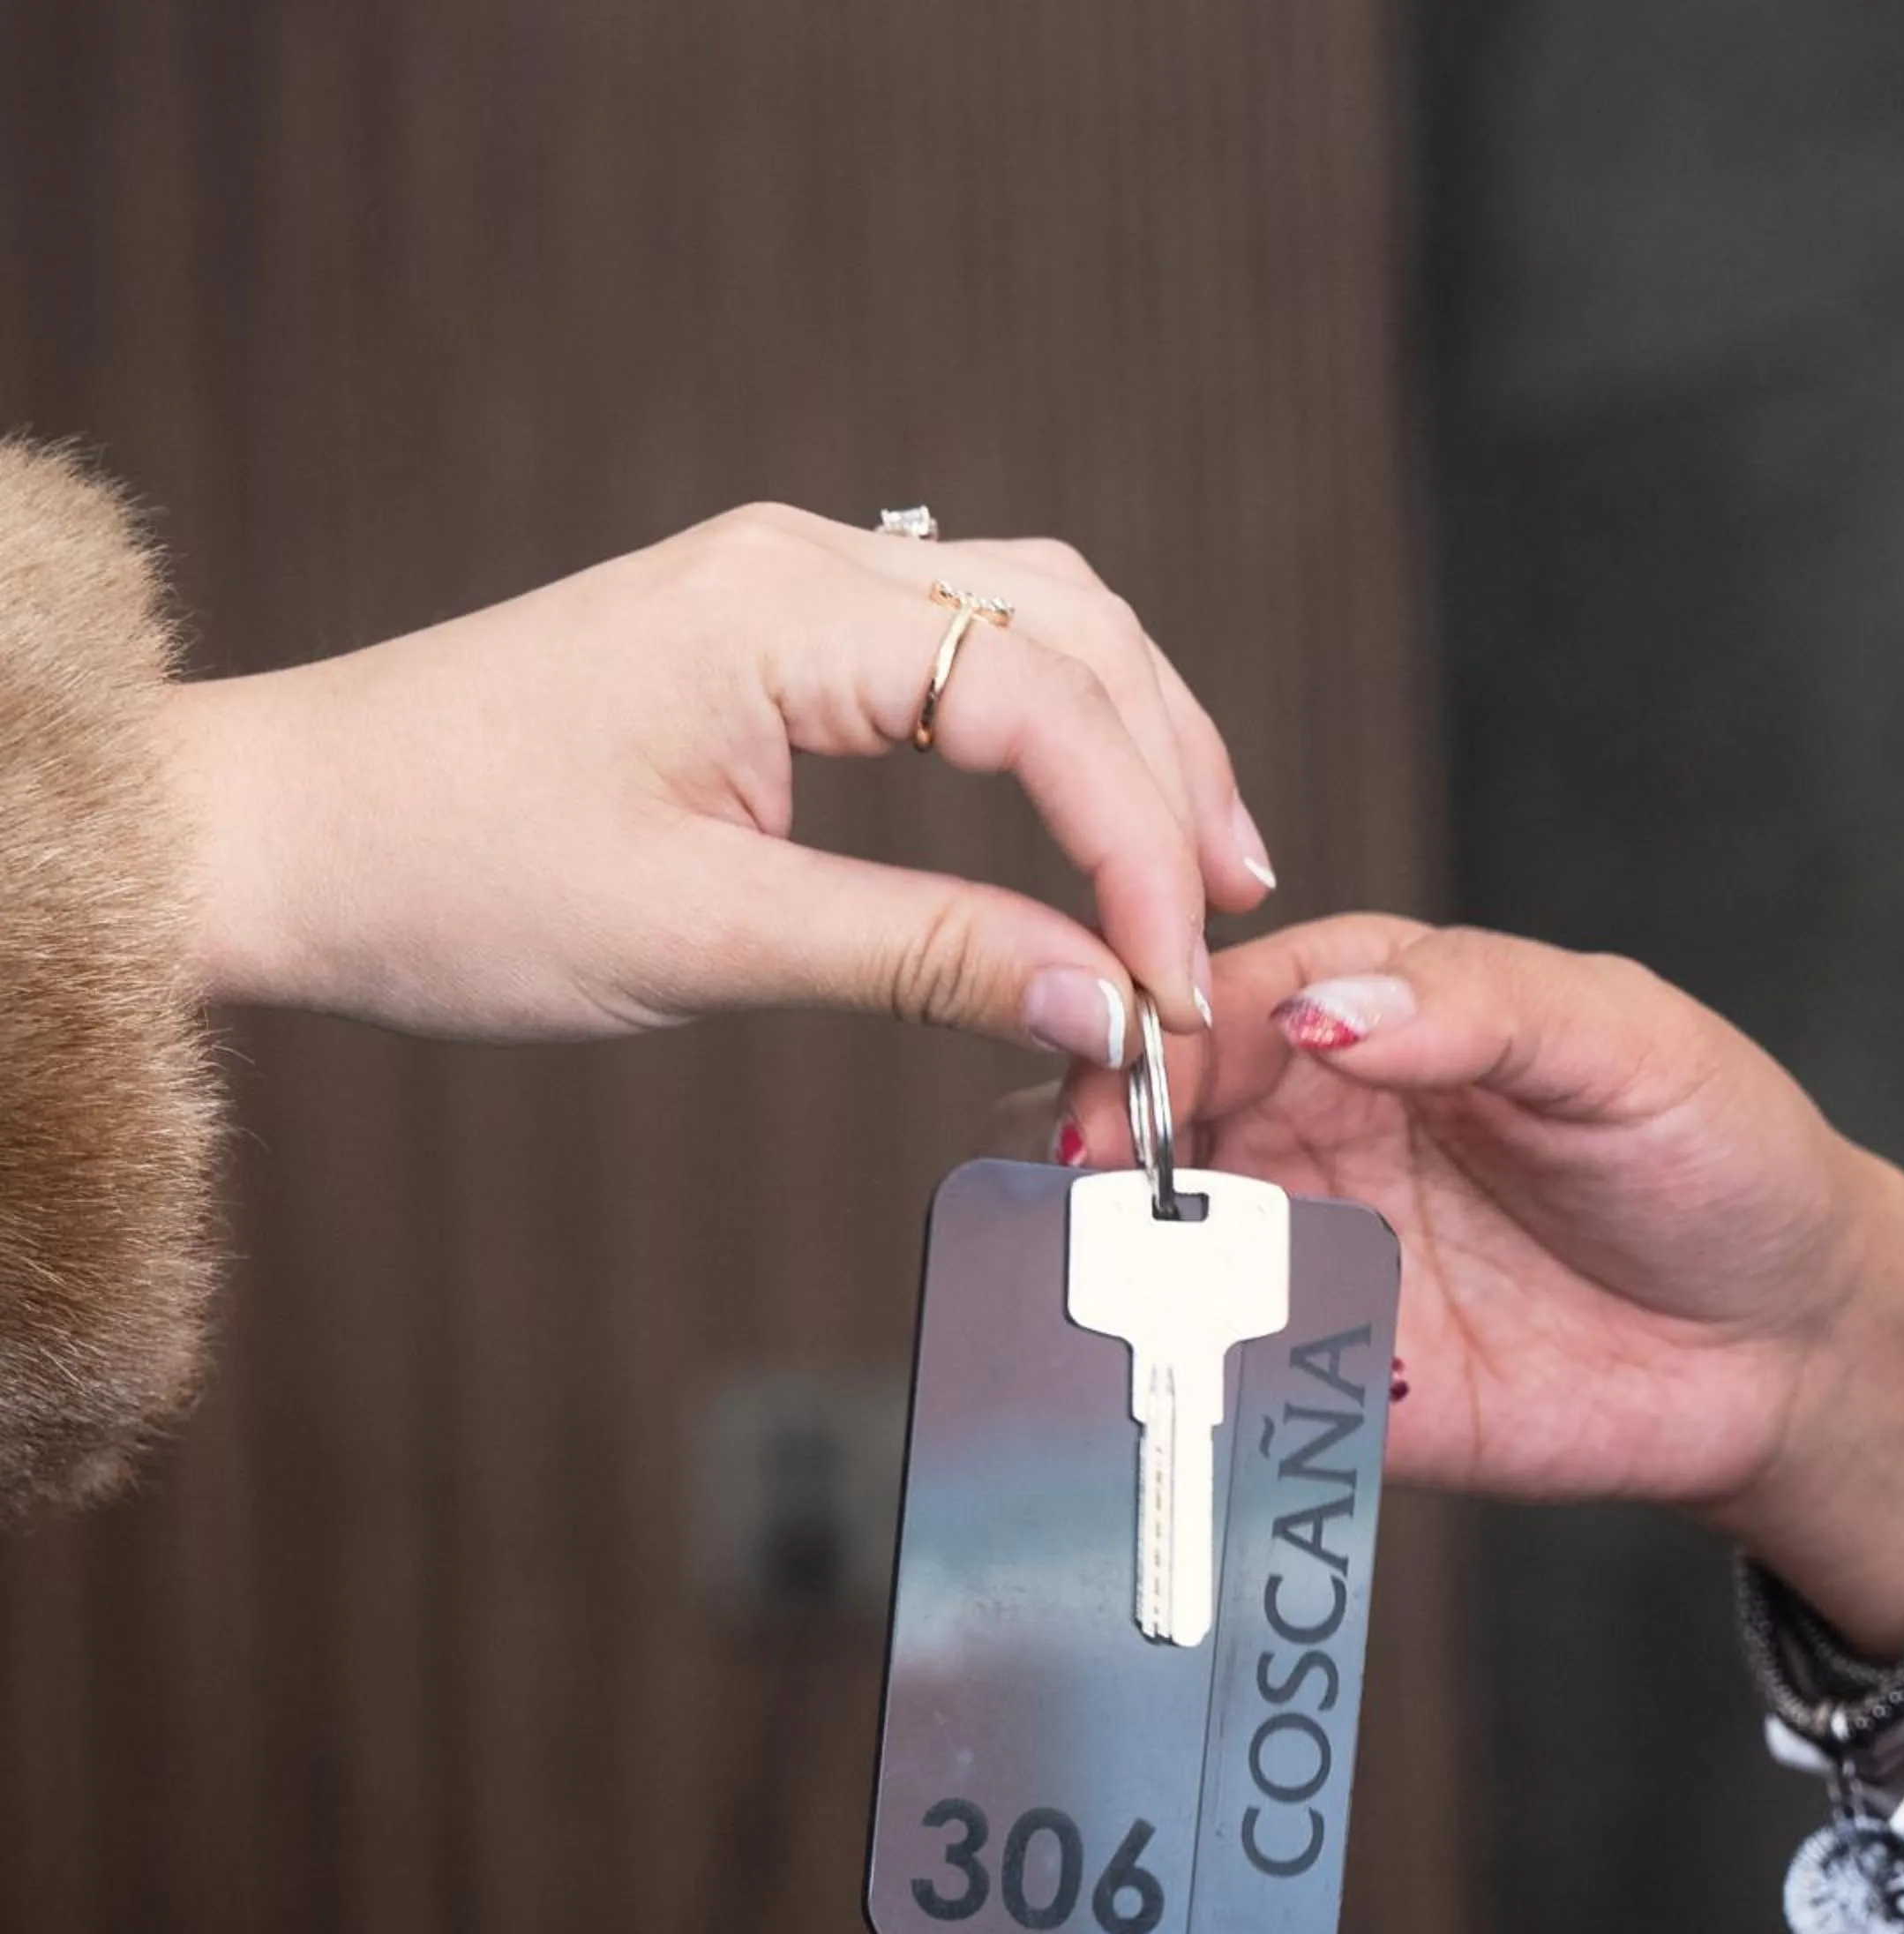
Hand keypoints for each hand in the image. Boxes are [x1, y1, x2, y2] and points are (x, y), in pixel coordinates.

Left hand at [171, 503, 1273, 1054]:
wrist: (281, 836)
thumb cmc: (446, 873)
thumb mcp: (702, 935)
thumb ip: (925, 958)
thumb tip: (1105, 1000)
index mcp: (779, 607)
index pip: (1042, 701)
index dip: (1139, 845)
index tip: (1171, 985)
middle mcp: (800, 563)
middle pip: (1074, 632)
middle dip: (1171, 782)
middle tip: (1221, 934)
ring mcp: (782, 589)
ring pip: (1035, 628)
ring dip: (1131, 744)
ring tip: (1199, 875)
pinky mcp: (763, 642)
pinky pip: (959, 659)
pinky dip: (1050, 739)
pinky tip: (1084, 820)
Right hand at [1052, 916, 1903, 1655]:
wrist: (1791, 1348)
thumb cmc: (1720, 1157)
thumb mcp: (1623, 1042)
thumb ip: (1477, 1005)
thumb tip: (1328, 1007)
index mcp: (1366, 1017)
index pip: (1219, 1008)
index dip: (1155, 1039)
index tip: (1123, 1085)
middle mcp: (1311, 1134)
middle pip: (1154, 1131)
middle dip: (1096, 1157)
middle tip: (1087, 1197)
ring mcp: (1309, 1263)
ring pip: (1158, 1256)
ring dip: (1111, 1272)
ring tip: (1100, 1294)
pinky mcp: (1327, 1387)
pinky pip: (1221, 1384)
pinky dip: (1171, 1388)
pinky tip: (1152, 1389)